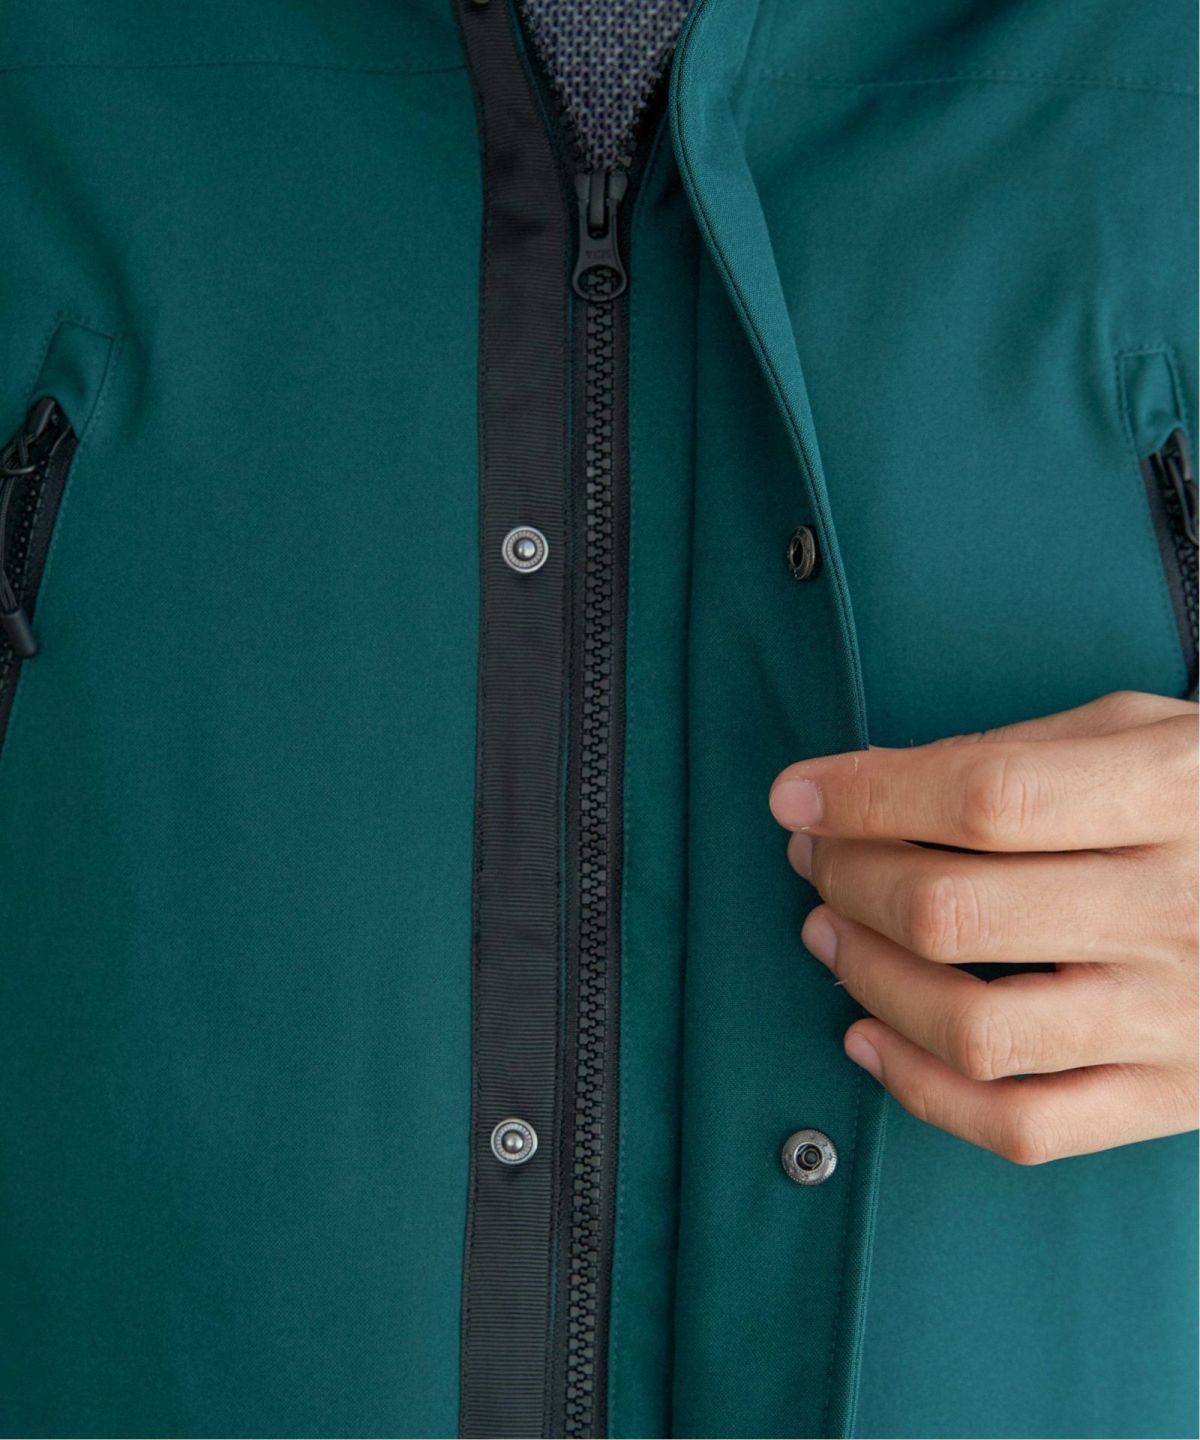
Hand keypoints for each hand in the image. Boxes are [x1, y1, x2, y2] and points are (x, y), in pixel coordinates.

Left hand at [769, 691, 1198, 1163]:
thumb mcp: (1144, 732)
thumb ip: (1016, 752)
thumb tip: (868, 784)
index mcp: (1172, 796)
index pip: (985, 797)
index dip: (867, 796)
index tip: (797, 795)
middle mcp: (1178, 913)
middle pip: (955, 913)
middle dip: (850, 880)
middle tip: (816, 859)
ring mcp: (1177, 1020)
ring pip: (973, 1029)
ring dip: (867, 978)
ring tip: (827, 932)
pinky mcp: (1170, 1098)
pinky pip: (1022, 1125)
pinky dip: (920, 1090)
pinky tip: (869, 1036)